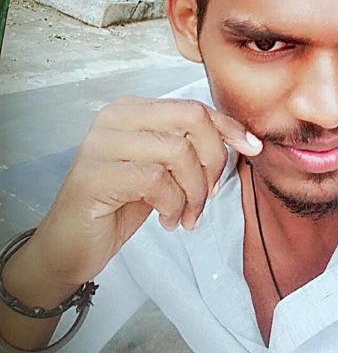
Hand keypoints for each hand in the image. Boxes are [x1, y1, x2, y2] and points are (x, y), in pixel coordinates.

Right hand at [25, 97, 261, 291]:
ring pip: (177, 152)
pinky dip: (172, 204)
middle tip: (208, 196)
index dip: (229, 127)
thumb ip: (191, 148)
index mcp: (133, 108)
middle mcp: (115, 117)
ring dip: (193, 191)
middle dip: (212, 161)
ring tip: (186, 215)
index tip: (253, 148)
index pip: (194, 106)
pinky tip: (168, 220)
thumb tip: (244, 141)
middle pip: (191, 120)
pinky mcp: (94, 174)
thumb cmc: (120, 205)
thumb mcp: (163, 170)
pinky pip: (155, 180)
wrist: (70, 246)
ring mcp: (101, 143)